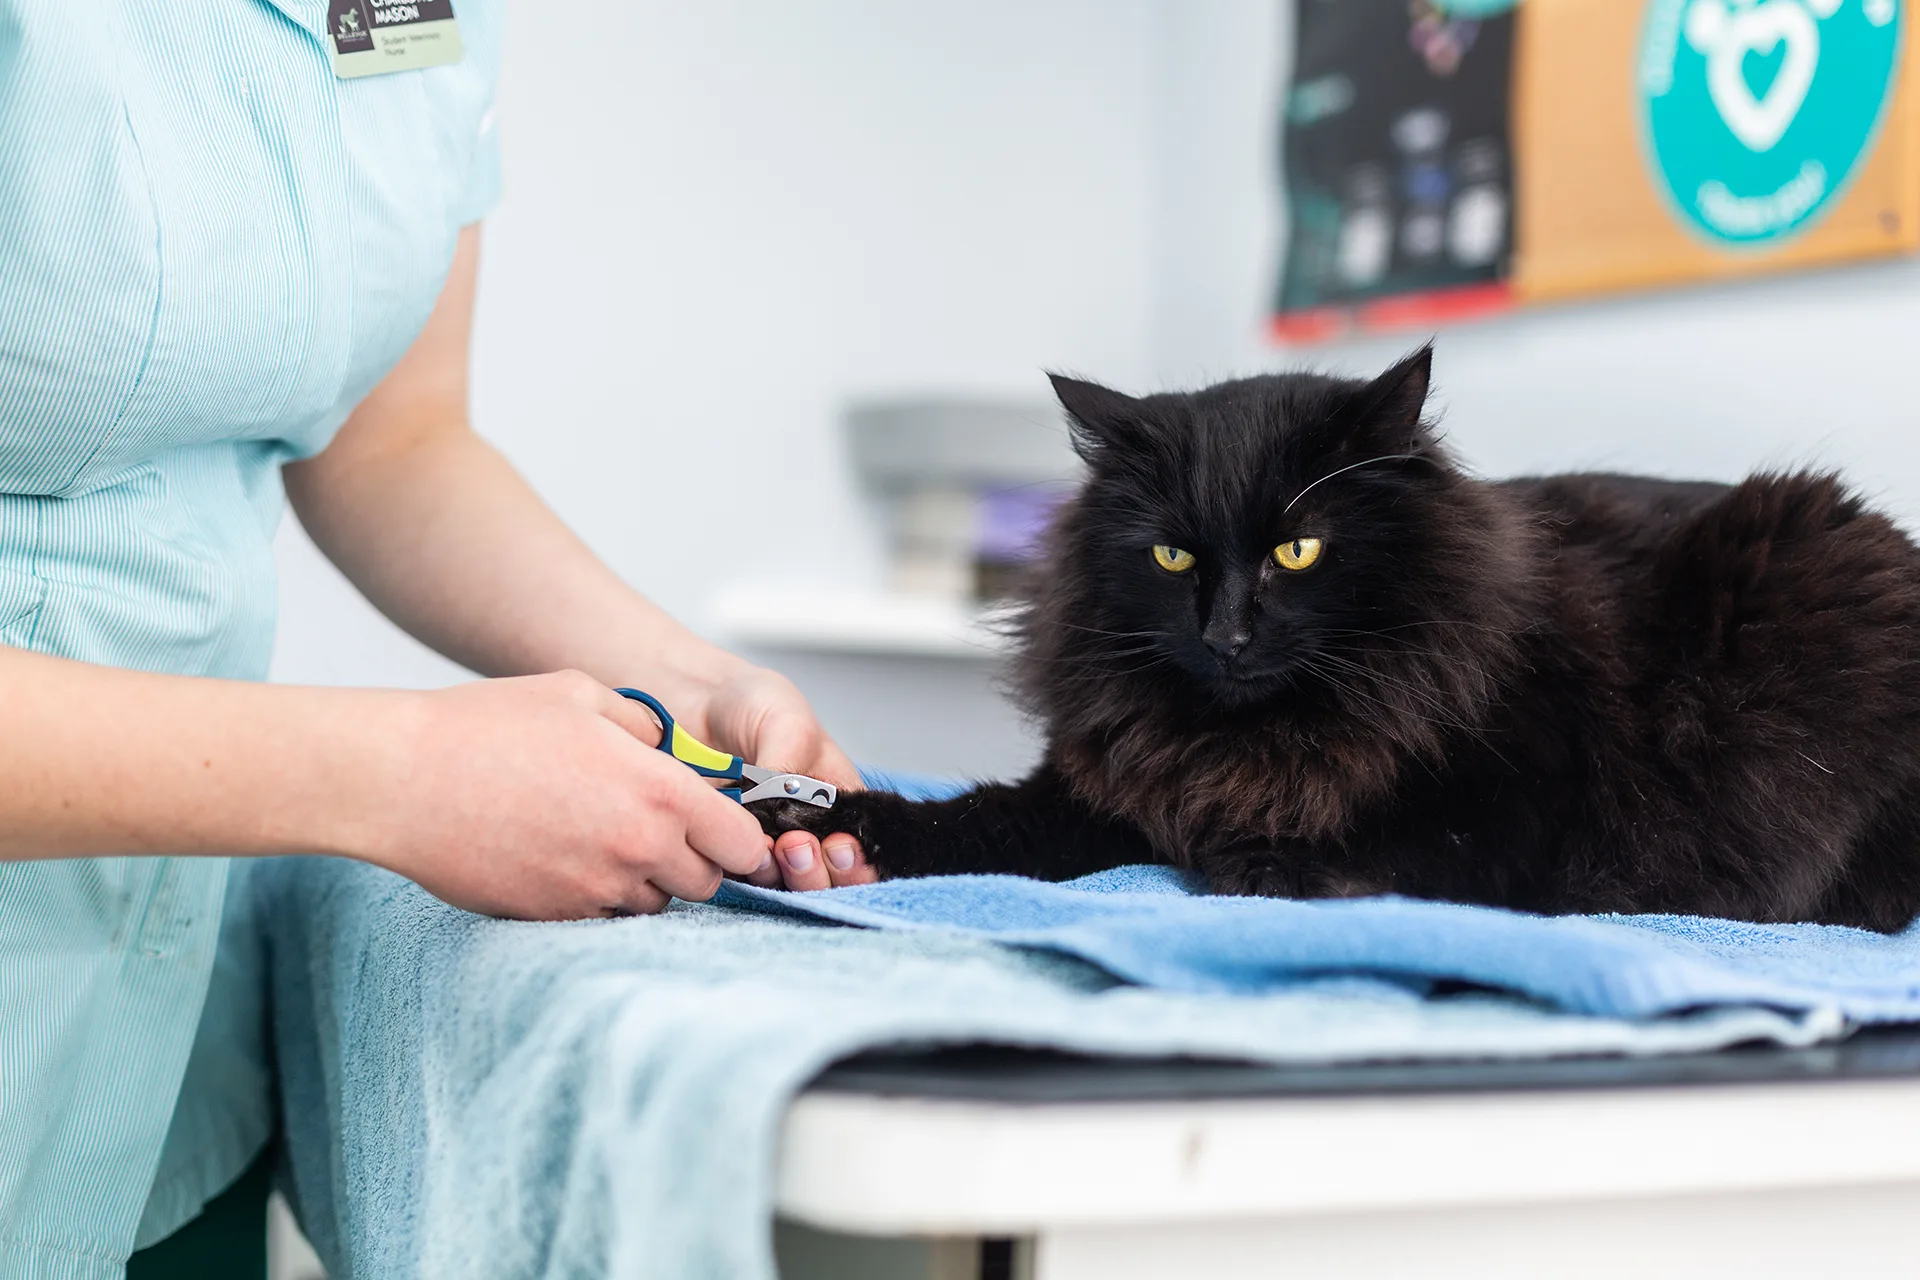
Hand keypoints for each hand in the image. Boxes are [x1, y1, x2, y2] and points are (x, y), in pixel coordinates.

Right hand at [363, 671, 773, 919]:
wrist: (403, 779)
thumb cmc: (487, 726)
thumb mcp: (580, 694)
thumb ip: (643, 723)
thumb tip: (667, 748)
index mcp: (658, 790)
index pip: (741, 841)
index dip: (738, 836)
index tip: (722, 826)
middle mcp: (637, 848)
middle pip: (706, 882)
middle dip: (694, 859)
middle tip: (658, 829)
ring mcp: (594, 889)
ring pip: (654, 905)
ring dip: (645, 881)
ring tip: (601, 839)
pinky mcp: (552, 916)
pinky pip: (602, 919)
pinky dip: (598, 898)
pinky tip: (565, 860)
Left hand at [692, 664, 875, 890]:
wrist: (694, 702)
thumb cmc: (753, 706)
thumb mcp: (787, 720)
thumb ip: (791, 761)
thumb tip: (782, 804)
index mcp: (839, 802)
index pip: (862, 846)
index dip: (856, 859)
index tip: (838, 845)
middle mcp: (810, 830)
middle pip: (831, 878)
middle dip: (823, 873)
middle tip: (800, 845)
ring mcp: (769, 845)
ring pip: (792, 886)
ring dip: (791, 878)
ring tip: (778, 848)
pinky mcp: (729, 851)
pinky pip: (743, 877)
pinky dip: (747, 873)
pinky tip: (741, 851)